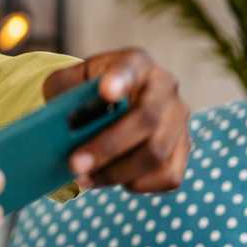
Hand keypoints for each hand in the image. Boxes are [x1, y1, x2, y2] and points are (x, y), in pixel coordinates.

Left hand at [43, 47, 190, 192]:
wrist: (108, 104)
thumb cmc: (84, 91)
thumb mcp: (67, 82)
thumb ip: (63, 92)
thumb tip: (66, 121)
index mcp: (135, 63)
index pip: (130, 67)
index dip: (121, 80)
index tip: (106, 92)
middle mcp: (165, 87)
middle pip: (146, 120)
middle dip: (107, 147)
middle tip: (74, 164)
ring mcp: (179, 120)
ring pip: (156, 154)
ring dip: (115, 172)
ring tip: (83, 179)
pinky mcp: (183, 150)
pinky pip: (167, 176)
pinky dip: (135, 183)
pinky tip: (108, 179)